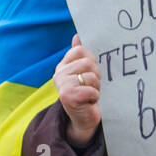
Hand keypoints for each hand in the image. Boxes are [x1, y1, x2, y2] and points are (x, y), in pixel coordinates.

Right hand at [56, 33, 100, 147]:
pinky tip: (88, 102)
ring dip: (96, 87)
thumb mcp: (83, 73)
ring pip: (91, 77)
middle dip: (96, 76)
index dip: (91, 62)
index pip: (80, 51)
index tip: (89, 74)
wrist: (83, 119)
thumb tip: (77, 36)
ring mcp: (62, 85)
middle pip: (88, 63)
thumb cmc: (86, 94)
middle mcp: (59, 74)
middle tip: (90, 87)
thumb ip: (79, 56)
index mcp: (62, 66)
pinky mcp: (68, 96)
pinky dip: (94, 97)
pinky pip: (91, 90)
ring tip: (89, 95)